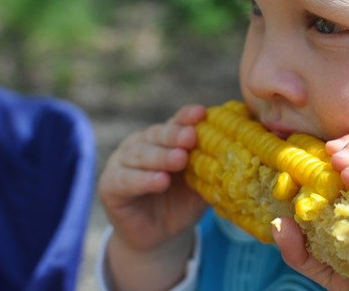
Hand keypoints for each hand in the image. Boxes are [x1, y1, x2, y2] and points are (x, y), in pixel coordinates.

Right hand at [98, 104, 207, 251]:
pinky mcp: (110, 185)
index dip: (187, 117)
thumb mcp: (200, 183)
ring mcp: (122, 162)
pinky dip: (143, 180)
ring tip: (180, 159)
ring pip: (140, 154)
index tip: (202, 113)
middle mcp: (141, 144)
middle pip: (156, 135)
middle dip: (175, 135)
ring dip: (161, 156)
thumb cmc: (182, 202)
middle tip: (191, 137)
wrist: (159, 236)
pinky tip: (160, 181)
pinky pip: (126, 180)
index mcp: (164, 138)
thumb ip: (211, 167)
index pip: (176, 122)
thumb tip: (238, 154)